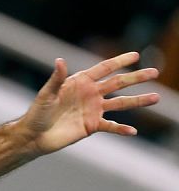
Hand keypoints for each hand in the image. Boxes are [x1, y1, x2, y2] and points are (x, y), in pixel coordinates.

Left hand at [19, 51, 159, 154]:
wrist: (34, 135)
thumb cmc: (37, 113)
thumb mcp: (46, 94)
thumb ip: (56, 79)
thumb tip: (60, 60)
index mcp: (80, 82)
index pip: (103, 69)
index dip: (119, 61)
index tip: (136, 55)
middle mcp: (90, 94)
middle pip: (117, 83)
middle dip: (136, 77)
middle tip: (155, 72)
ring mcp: (93, 110)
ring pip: (120, 103)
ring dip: (137, 101)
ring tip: (155, 98)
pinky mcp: (92, 126)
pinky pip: (110, 126)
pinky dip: (121, 129)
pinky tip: (133, 131)